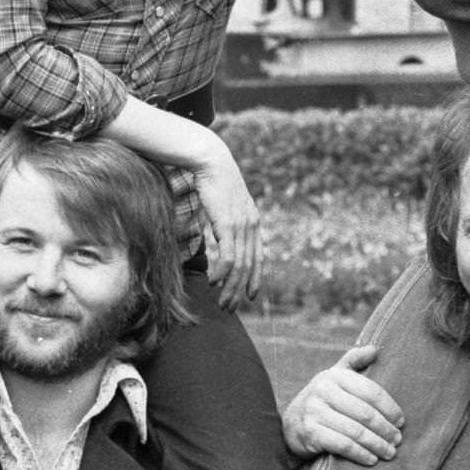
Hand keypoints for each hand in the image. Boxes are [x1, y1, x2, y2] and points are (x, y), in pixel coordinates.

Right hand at [191, 142, 262, 308]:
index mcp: (253, 223)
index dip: (255, 279)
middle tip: (230, 308)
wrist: (212, 161)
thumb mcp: (222, 210)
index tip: (250, 296)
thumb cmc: (213, 183)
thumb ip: (222, 229)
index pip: (258, 257)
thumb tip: (217, 244)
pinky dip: (222, 273)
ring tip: (222, 302)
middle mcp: (251, 226)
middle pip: (248, 267)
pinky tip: (214, 283)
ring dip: (230, 287)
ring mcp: (242, 226)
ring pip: (240, 266)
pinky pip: (228, 255)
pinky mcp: (229, 224)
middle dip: (240, 291)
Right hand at [282, 345, 404, 462]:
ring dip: (376, 444)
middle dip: (385, 429)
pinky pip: (342, 445)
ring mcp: (315, 412)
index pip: (370, 391)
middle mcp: (323, 390)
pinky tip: (371, 459)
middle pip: (365, 413)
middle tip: (397, 440)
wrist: (289, 424)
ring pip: (355, 431)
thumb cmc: (321, 400)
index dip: (389, 407)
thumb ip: (353, 361)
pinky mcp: (311, 432)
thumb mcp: (334, 377)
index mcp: (334, 375)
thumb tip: (375, 349)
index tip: (401, 421)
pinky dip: (360, 454)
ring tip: (389, 452)